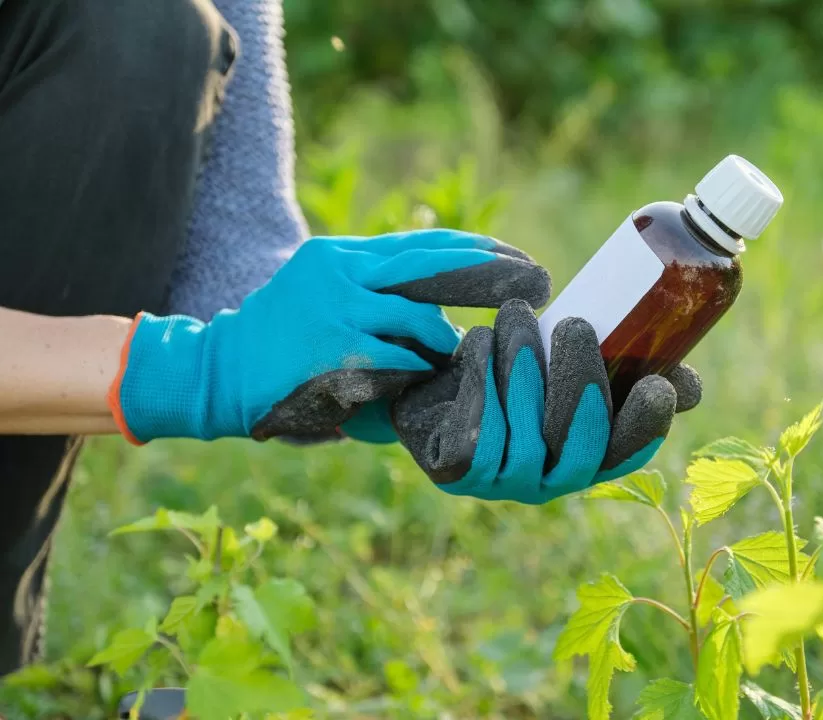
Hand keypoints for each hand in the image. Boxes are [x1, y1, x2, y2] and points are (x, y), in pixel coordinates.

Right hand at [108, 230, 550, 442]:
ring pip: (422, 320)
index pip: (422, 245)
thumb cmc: (282, 347)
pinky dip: (415, 373)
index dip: (476, 250)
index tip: (519, 259)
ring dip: (443, 344)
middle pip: (434, 263)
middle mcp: (342, 272)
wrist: (216, 374)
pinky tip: (410, 382)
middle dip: (492, 272)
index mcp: (342, 257)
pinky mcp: (337, 348)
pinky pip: (401, 361)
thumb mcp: (328, 304)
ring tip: (445, 358)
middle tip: (539, 280)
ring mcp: (339, 308)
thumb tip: (449, 323)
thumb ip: (382, 304)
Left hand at [391, 299, 701, 503]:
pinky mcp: (457, 472)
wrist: (429, 378)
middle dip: (581, 382)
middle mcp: (549, 480)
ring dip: (523, 368)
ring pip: (527, 437)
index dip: (646, 426)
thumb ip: (627, 369)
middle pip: (579, 448)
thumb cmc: (510, 364)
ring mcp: (502, 482)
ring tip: (515, 315)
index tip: (657, 383)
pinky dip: (479, 381)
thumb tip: (689, 386)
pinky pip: (477, 436)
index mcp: (586, 455)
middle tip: (574, 325)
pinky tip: (478, 340)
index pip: (627, 454)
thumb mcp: (567, 358)